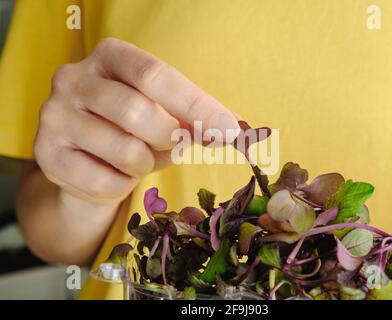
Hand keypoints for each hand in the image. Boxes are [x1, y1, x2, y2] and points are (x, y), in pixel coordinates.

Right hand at [35, 38, 238, 205]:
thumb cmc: (133, 129)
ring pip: (126, 152)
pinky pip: (105, 182)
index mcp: (109, 56)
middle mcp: (73, 79)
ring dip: (147, 164)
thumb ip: (195, 116)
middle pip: (137, 112)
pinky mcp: (47, 157)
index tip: (229, 130)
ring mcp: (53, 118)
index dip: (196, 105)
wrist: (85, 160)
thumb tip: (236, 129)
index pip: (155, 75)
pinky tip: (117, 175)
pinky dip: (124, 185)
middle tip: (175, 145)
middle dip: (169, 138)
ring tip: (141, 158)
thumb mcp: (164, 112)